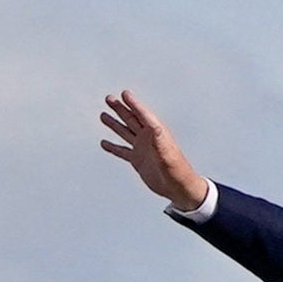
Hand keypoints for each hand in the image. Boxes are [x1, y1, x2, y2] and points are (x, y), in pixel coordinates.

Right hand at [100, 89, 208, 211]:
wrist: (178, 188)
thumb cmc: (177, 170)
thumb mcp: (168, 155)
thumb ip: (160, 140)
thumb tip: (154, 126)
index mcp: (157, 133)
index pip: (143, 114)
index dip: (134, 103)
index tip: (125, 94)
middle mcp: (148, 138)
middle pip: (131, 119)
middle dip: (120, 109)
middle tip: (109, 98)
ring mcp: (142, 148)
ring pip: (124, 132)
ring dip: (114, 124)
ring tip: (103, 115)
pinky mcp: (138, 160)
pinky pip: (122, 151)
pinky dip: (113, 147)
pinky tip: (104, 143)